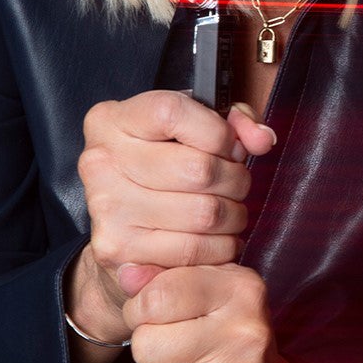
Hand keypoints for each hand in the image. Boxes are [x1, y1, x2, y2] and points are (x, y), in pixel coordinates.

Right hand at [68, 92, 276, 341]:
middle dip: (235, 179)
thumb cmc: (160, 168)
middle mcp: (100, 161)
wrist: (120, 227)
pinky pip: (193, 249)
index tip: (228, 146)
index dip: (218, 132)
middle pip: (198, 169)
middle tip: (235, 184)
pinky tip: (218, 238)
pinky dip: (221, 247)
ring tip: (230, 211)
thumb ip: (232, 122)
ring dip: (233, 215)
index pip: (173, 113)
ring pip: (203, 212)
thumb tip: (262, 139)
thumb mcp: (191, 128)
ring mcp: (106, 207)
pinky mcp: (117, 248)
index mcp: (112, 121)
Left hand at [128, 263, 313, 362]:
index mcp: (240, 288)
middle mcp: (245, 330)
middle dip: (146, 347)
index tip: (150, 314)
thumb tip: (126, 273)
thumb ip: (163, 278)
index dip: (138, 308)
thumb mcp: (207, 295)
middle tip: (170, 347)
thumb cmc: (230, 339)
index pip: (158, 294)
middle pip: (146, 341)